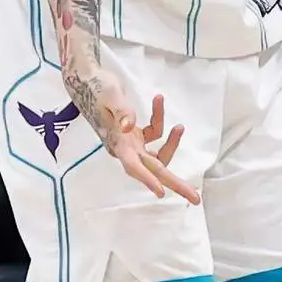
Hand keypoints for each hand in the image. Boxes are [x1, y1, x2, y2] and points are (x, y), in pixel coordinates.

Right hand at [67, 72, 200, 203]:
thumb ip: (121, 110)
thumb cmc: (97, 88)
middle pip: (152, 169)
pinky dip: (159, 119)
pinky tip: (159, 100)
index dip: (147, 179)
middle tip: (195, 199)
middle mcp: (124, 147)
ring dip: (172, 143)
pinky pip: (153, 133)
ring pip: (156, 154)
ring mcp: (130, 142)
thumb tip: (128, 126)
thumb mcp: (109, 95)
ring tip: (179, 128)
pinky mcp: (134, 133)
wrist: (86, 82)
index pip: (133, 165)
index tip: (160, 192)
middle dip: (174, 183)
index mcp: (117, 142)